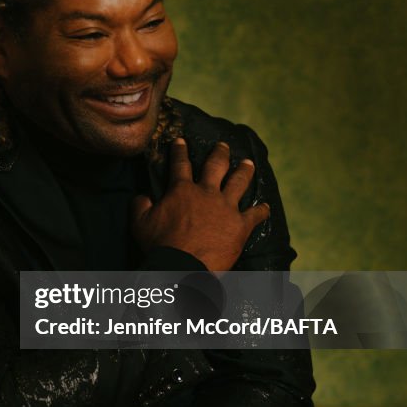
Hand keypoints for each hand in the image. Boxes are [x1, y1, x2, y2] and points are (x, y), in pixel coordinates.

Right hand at [131, 138, 269, 270]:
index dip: (180, 150)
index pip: (180, 164)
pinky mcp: (240, 225)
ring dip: (245, 171)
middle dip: (220, 153)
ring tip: (249, 163)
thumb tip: (141, 196)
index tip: (181, 140)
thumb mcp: (140, 223)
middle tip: (223, 145)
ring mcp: (226, 207)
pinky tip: (266, 207)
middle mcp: (207, 193)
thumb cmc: (161, 245)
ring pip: (239, 182)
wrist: (184, 266)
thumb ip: (140, 205)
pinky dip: (262, 211)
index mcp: (182, 190)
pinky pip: (255, 215)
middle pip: (216, 166)